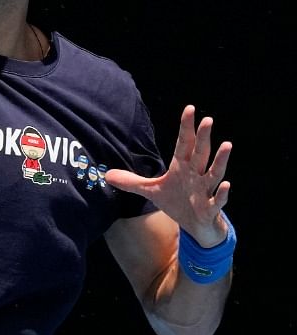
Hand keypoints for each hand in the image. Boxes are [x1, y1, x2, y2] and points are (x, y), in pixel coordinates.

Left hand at [105, 105, 231, 245]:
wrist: (195, 226)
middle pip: (200, 153)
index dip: (186, 127)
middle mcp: (196, 175)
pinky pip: (218, 200)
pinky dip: (223, 193)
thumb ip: (132, 182)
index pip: (185, 143)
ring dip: (220, 160)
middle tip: (207, 120)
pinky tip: (227, 184)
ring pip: (214, 173)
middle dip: (203, 137)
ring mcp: (205, 191)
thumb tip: (106, 175)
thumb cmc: (177, 202)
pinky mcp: (210, 208)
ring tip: (227, 144)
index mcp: (182, 167)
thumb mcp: (151, 191)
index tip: (190, 108)